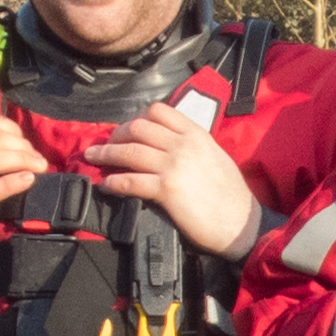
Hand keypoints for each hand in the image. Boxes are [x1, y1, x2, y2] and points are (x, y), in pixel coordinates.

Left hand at [86, 103, 261, 257]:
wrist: (242, 224)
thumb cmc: (232, 197)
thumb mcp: (215, 157)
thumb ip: (192, 147)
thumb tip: (167, 147)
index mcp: (196, 134)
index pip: (158, 111)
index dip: (136, 118)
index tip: (127, 129)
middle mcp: (184, 145)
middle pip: (138, 128)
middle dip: (116, 135)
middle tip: (105, 145)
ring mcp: (175, 166)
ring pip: (130, 151)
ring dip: (106, 154)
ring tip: (93, 159)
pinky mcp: (167, 190)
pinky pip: (131, 181)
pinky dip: (114, 182)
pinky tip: (106, 185)